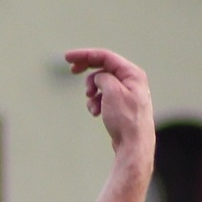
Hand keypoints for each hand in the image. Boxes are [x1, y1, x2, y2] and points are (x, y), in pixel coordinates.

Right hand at [64, 48, 152, 164]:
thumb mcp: (112, 91)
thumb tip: (99, 78)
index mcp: (132, 73)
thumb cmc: (125, 119)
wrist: (133, 146)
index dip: (85, 55)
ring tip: (92, 105)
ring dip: (92, 92)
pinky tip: (96, 113)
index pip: (105, 57)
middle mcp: (132, 81)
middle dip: (88, 71)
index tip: (68, 58)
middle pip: (104, 67)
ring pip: (102, 84)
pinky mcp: (122, 107)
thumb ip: (103, 77)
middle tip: (73, 70)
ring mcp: (127, 94)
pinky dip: (96, 102)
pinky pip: (105, 97)